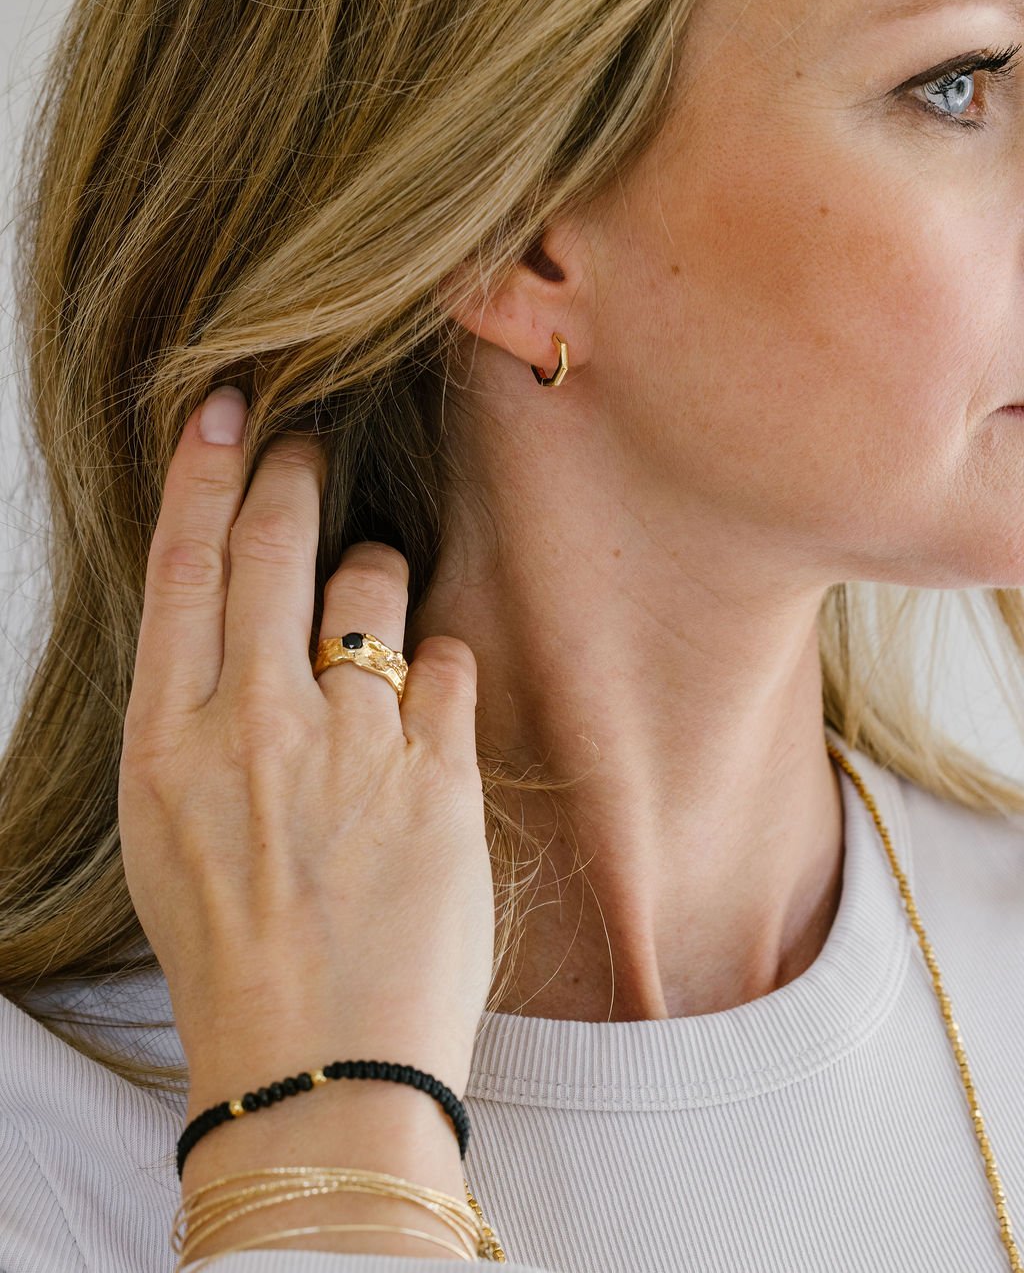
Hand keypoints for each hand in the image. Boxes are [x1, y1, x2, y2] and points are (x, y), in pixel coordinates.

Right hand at [118, 386, 494, 1103]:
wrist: (322, 1067)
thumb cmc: (237, 950)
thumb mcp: (170, 828)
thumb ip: (198, 716)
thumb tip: (236, 618)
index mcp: (167, 741)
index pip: (182, 567)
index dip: (203, 473)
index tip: (225, 410)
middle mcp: (254, 726)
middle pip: (276, 545)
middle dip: (295, 474)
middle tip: (308, 445)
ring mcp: (352, 745)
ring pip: (374, 586)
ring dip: (378, 575)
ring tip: (375, 611)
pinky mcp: (437, 774)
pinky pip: (449, 663)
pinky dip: (441, 671)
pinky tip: (426, 713)